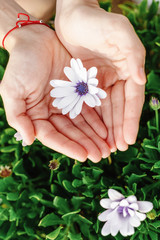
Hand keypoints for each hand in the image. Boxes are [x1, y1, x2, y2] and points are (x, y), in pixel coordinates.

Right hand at [0, 26, 109, 161]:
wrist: (36, 39)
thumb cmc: (21, 64)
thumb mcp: (12, 90)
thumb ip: (18, 116)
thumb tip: (29, 140)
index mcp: (36, 115)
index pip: (53, 137)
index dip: (68, 147)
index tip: (84, 156)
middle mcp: (52, 113)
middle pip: (71, 133)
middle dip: (86, 145)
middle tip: (101, 156)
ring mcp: (66, 103)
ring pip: (82, 124)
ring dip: (94, 137)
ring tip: (108, 148)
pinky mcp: (78, 92)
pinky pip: (89, 109)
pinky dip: (98, 120)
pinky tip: (107, 130)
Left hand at [55, 2, 145, 150]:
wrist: (72, 15)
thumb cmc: (97, 21)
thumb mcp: (119, 33)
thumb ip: (132, 55)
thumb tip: (142, 80)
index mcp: (128, 69)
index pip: (132, 100)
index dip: (130, 120)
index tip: (128, 140)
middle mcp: (116, 79)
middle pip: (119, 109)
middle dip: (118, 130)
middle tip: (116, 150)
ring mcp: (100, 83)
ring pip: (105, 111)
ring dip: (106, 130)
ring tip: (105, 148)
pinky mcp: (85, 84)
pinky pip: (89, 105)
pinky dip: (92, 120)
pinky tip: (92, 134)